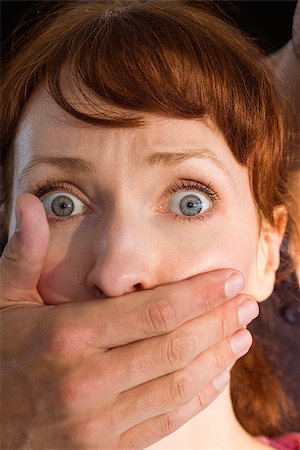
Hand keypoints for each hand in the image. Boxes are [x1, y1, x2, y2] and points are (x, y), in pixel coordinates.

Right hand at [0, 194, 257, 449]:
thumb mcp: (2, 300)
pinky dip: (195, 397)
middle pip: (175, 346)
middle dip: (219, 321)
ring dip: (217, 358)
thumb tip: (31, 202)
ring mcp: (95, 422)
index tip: (229, 279)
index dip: (200, 294)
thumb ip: (23, 253)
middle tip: (247, 303)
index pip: (154, 310)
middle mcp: (85, 381)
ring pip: (176, 384)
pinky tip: (215, 377)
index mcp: (66, 335)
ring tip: (241, 336)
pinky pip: (162, 422)